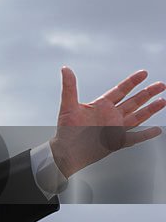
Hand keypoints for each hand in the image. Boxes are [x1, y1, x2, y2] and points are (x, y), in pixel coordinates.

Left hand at [49, 67, 164, 177]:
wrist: (66, 151)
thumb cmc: (66, 130)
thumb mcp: (68, 106)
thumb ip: (69, 87)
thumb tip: (65, 69)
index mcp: (101, 105)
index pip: (120, 90)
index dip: (132, 82)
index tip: (143, 73)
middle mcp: (111, 115)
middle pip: (133, 101)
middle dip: (147, 93)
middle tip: (161, 85)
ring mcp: (115, 128)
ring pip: (137, 116)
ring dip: (150, 109)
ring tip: (163, 101)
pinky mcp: (117, 141)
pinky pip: (134, 138)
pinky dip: (145, 135)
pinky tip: (156, 130)